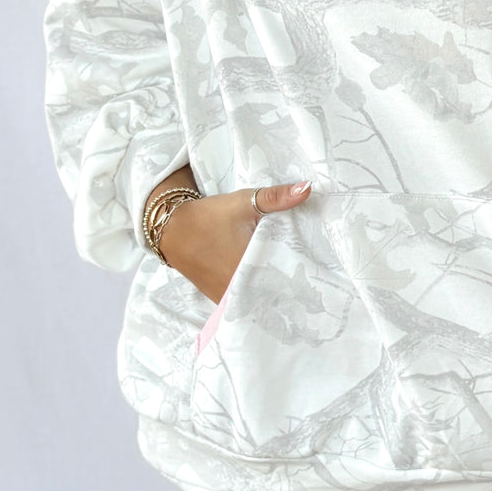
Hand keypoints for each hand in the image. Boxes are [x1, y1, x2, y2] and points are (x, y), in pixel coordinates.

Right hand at [158, 179, 311, 304]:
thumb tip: (308, 188)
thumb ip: (276, 197)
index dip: (303, 278)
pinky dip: (256, 296)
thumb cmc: (209, 216)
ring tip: (295, 288)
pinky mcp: (219, 299)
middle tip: (314, 287)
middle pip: (274, 294)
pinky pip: (244, 302)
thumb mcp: (244, 203)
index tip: (319, 277)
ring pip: (259, 301)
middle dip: (291, 288)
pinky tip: (269, 288)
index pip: (285, 280)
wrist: (172, 230)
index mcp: (248, 267)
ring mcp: (227, 297)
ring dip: (273, 293)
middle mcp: (237, 288)